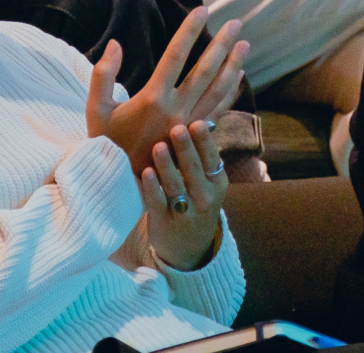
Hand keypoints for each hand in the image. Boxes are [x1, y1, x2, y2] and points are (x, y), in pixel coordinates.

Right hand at [86, 7, 249, 174]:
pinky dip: (230, 92)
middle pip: (205, 70)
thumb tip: (116, 43)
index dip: (189, 31)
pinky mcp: (194, 138)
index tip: (202, 10)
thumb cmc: (105, 144)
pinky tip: (239, 76)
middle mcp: (176, 110)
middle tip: (235, 22)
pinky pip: (218, 110)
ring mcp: (188, 125)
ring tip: (244, 44)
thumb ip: (103, 73)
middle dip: (221, 44)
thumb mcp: (96, 109)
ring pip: (217, 90)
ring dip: (233, 65)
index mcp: (152, 98)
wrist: (119, 184)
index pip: (175, 56)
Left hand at [143, 121, 230, 270]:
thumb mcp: (208, 184)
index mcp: (217, 184)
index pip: (212, 159)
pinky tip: (145, 173)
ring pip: (176, 186)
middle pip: (194, 170)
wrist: (189, 248)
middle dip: (186, 149)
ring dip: (167, 166)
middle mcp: (205, 198)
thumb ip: (203, 156)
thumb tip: (202, 116)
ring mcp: (185, 213)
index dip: (204, 142)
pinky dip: (152, 188)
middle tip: (177, 128)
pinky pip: (158, 203)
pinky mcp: (164, 223)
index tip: (196, 122)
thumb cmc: (196, 203)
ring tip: (158, 147)